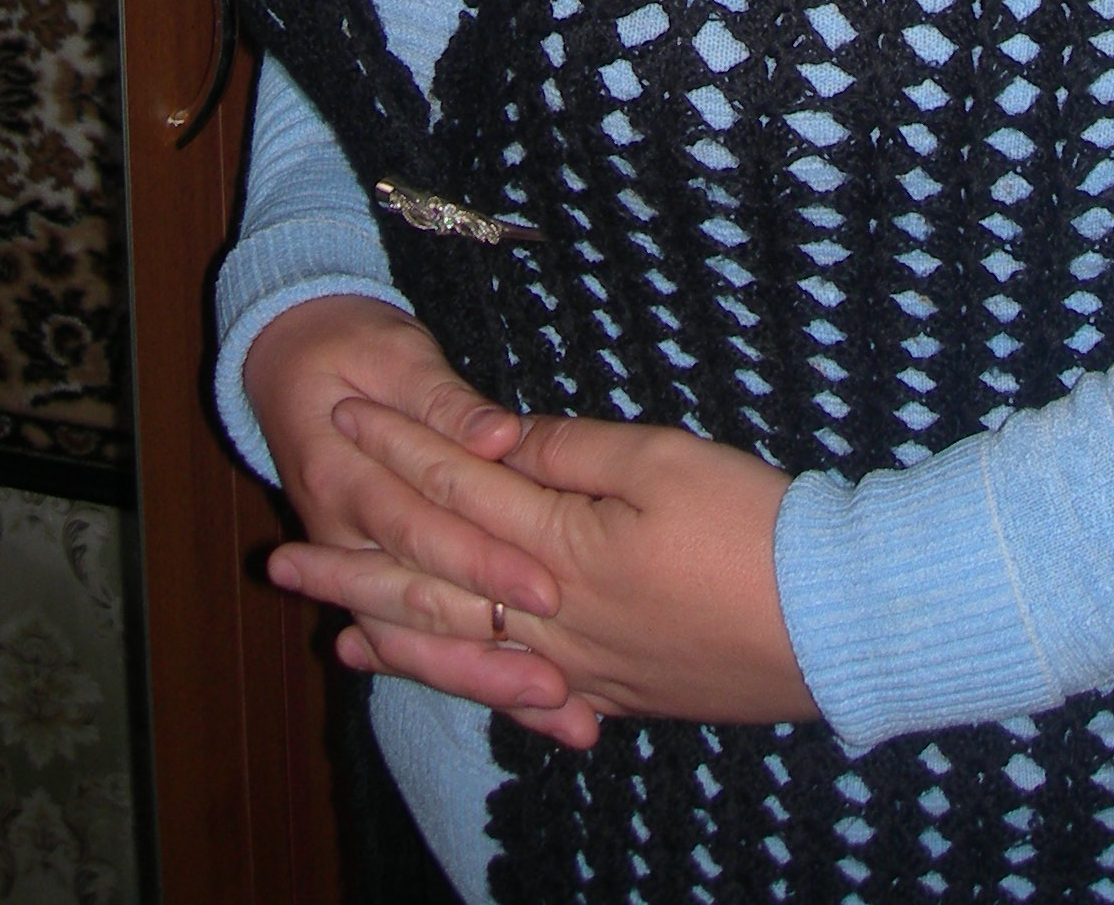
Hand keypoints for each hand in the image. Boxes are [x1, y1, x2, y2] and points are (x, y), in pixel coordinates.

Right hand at [243, 295, 600, 744]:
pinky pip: (415, 640)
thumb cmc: (354, 350)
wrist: (288, 361)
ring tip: (556, 711)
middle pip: (417, 602)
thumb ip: (446, 401)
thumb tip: (500, 435)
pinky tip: (524, 708)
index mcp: (342, 476)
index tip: (546, 590)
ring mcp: (353, 566)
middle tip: (559, 681)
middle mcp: (340, 536)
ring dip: (483, 678)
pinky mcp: (372, 582)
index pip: (419, 529)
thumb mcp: (395, 354)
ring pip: (416, 640)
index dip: (481, 561)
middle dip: (489, 644)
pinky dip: (466, 674)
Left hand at [271, 401, 817, 727]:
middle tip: (283, 565)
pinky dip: (473, 687)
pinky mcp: (617, 692)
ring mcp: (580, 665)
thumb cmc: (751, 524)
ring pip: (464, 651)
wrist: (830, 620)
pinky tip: (455, 683)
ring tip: (339, 636)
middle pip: (433, 584)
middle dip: (355, 567)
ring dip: (396, 637)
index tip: (342, 415)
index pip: (455, 484)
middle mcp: (550, 615)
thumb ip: (568, 451)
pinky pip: (521, 697)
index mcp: (557, 544)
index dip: (397, 445)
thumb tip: (498, 438)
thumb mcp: (658, 459)